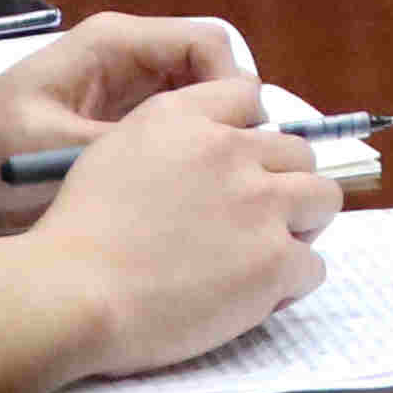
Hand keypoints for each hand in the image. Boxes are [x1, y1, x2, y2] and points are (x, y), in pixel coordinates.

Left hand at [0, 9, 260, 221]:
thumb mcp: (55, 148)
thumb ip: (123, 148)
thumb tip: (192, 163)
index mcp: (116, 44)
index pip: (208, 43)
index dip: (232, 86)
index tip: (232, 139)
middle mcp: (131, 55)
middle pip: (212, 69)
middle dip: (228, 117)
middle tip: (227, 169)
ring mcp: (130, 85)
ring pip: (201, 98)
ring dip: (210, 136)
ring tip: (208, 182)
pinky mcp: (123, 115)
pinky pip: (177, 123)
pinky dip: (189, 149)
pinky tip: (183, 187)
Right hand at [23, 81, 339, 373]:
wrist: (71, 292)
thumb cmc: (77, 233)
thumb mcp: (112, 151)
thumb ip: (169, 139)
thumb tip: (208, 155)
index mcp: (185, 118)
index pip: (248, 96)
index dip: (248, 135)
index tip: (237, 167)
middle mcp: (231, 150)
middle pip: (298, 154)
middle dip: (282, 184)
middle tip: (250, 222)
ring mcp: (260, 204)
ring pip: (322, 200)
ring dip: (298, 227)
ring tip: (260, 256)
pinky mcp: (275, 260)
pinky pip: (312, 265)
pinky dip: (289, 284)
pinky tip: (251, 296)